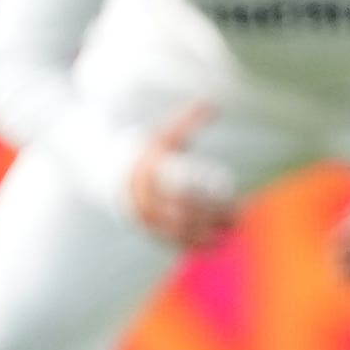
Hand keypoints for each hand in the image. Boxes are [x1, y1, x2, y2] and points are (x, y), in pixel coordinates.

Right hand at [126, 102, 238, 248]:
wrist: (112, 172)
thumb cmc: (150, 152)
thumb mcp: (166, 135)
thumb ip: (187, 121)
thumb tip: (213, 104)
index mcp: (150, 175)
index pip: (186, 195)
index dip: (212, 203)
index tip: (235, 202)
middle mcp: (143, 199)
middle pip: (185, 215)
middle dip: (213, 220)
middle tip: (238, 217)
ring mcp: (142, 217)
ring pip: (177, 232)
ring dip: (206, 235)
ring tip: (232, 232)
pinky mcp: (145, 229)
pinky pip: (169, 241)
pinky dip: (191, 244)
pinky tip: (214, 245)